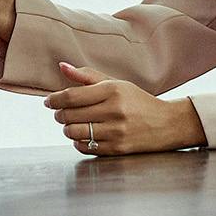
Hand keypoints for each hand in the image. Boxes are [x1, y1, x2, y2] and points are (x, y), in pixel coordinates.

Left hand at [45, 63, 206, 156]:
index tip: (48, 101)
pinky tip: (83, 135)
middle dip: (59, 114)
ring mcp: (116, 131)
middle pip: (70, 115)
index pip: (72, 96)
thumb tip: (61, 66)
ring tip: (71, 124)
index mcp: (112, 90)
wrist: (167, 124)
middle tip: (60, 113)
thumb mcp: (116, 83)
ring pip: (74, 132)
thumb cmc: (138, 101)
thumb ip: (87, 76)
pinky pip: (85, 147)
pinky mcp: (117, 148)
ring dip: (67, 129)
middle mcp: (114, 110)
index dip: (54, 99)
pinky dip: (78, 142)